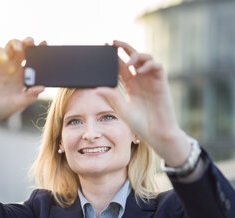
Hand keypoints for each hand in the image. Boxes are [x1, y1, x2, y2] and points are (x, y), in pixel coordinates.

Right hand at [0, 38, 44, 163]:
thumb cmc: (2, 109)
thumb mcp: (19, 103)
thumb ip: (30, 96)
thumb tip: (43, 88)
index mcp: (23, 76)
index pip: (34, 60)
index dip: (40, 51)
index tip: (45, 44)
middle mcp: (14, 68)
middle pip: (24, 49)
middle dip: (29, 43)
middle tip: (32, 43)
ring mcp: (2, 64)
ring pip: (11, 46)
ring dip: (16, 43)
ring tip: (20, 48)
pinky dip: (1, 51)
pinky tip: (4, 58)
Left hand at [95, 41, 189, 165]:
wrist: (157, 133)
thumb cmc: (140, 124)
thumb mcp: (122, 109)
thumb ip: (112, 97)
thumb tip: (96, 88)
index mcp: (130, 84)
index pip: (121, 65)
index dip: (114, 56)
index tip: (104, 48)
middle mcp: (140, 79)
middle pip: (133, 57)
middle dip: (124, 47)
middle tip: (112, 42)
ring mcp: (151, 80)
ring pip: (146, 58)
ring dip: (137, 55)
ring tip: (130, 61)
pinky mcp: (162, 83)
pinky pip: (157, 67)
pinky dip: (149, 65)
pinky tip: (140, 71)